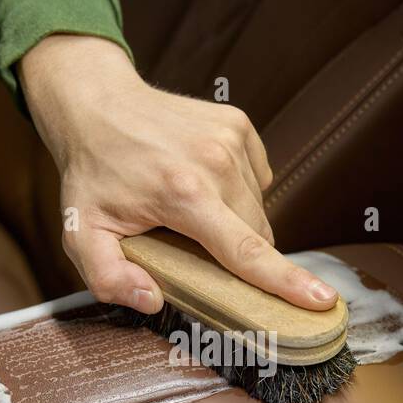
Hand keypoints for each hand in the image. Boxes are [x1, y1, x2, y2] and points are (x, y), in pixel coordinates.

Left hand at [19, 35, 339, 314]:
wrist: (96, 103)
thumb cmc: (91, 173)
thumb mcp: (79, 233)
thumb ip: (108, 277)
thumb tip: (152, 300)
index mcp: (184, 194)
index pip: (246, 250)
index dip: (285, 282)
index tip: (322, 299)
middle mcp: (216, 163)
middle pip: (257, 235)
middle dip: (240, 258)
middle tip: (198, 252)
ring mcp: (232, 139)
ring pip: (259, 209)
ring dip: (235, 224)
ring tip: (192, 212)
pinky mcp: (239, 125)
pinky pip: (257, 181)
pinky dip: (237, 194)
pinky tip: (204, 186)